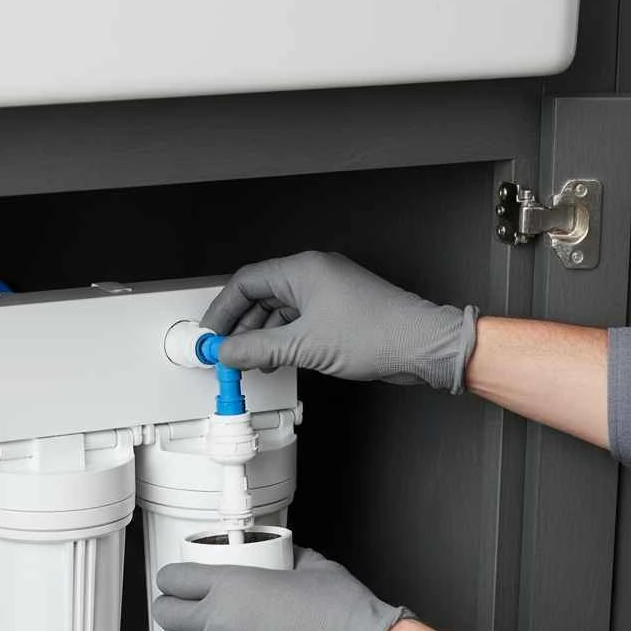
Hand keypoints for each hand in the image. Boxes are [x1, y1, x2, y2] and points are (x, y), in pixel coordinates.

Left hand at [152, 546, 410, 630]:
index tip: (173, 583)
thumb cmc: (340, 613)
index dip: (170, 580)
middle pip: (166, 614)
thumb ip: (288, 558)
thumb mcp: (311, 567)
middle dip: (168, 610)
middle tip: (178, 610)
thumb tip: (285, 557)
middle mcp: (218, 618)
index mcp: (231, 583)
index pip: (174, 579)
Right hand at [201, 252, 477, 391]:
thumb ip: (257, 349)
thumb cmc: (377, 333)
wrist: (421, 345)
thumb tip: (227, 352)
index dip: (222, 309)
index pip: (246, 282)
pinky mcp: (338, 310)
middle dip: (239, 326)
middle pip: (260, 296)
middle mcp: (314, 274)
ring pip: (278, 310)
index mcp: (302, 269)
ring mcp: (327, 292)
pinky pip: (298, 320)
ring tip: (248, 360)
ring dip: (260, 336)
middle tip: (224, 350)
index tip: (210, 333)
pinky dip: (281, 339)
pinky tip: (275, 358)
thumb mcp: (304, 345)